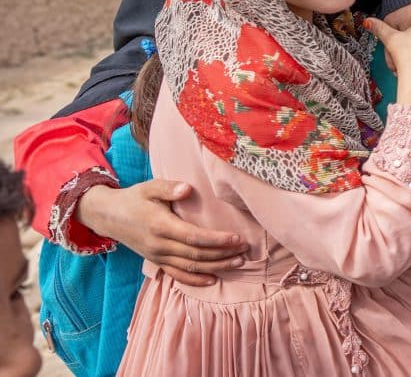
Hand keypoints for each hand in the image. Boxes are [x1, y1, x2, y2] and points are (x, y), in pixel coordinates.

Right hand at [77, 181, 247, 285]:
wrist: (109, 216)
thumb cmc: (134, 198)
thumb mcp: (149, 187)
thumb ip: (169, 188)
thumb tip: (187, 189)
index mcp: (161, 226)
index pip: (195, 237)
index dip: (217, 240)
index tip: (237, 238)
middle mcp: (160, 245)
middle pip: (196, 255)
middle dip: (222, 254)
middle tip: (245, 250)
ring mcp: (157, 256)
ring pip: (190, 267)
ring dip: (215, 267)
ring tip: (237, 263)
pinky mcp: (156, 261)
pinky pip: (177, 275)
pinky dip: (195, 280)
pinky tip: (213, 280)